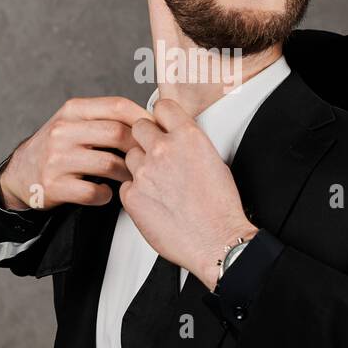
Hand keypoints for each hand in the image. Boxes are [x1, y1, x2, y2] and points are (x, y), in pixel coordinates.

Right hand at [0, 96, 146, 210]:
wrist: (20, 173)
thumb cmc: (57, 147)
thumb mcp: (74, 121)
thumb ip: (105, 117)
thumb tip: (150, 119)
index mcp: (72, 111)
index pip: (117, 105)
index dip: (143, 117)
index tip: (158, 130)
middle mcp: (62, 131)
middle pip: (117, 134)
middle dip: (139, 148)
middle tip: (150, 159)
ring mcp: (57, 159)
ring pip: (110, 164)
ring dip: (127, 174)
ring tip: (130, 177)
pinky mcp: (54, 186)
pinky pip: (95, 193)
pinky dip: (107, 195)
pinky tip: (106, 192)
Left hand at [120, 98, 257, 286]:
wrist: (215, 240)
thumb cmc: (220, 207)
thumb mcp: (215, 161)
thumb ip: (190, 144)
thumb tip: (178, 139)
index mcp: (188, 137)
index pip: (163, 107)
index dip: (161, 117)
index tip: (161, 124)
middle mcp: (163, 150)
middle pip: (139, 127)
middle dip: (146, 138)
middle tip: (156, 155)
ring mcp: (144, 172)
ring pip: (130, 156)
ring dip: (140, 165)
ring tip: (160, 184)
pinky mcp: (132, 196)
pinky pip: (126, 184)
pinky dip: (136, 191)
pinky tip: (154, 202)